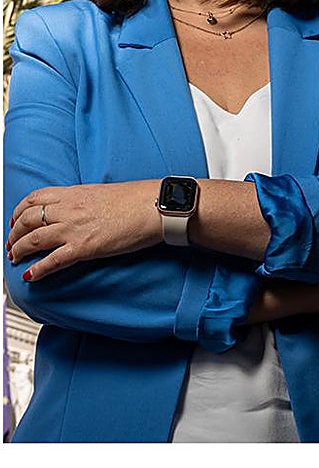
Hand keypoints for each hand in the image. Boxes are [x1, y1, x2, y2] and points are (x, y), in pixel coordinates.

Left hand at [7, 180, 160, 281]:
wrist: (155, 206)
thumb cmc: (138, 199)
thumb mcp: (104, 192)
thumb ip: (85, 200)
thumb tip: (80, 210)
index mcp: (74, 193)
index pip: (34, 198)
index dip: (19, 210)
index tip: (16, 219)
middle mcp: (69, 209)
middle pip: (27, 220)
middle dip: (14, 232)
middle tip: (12, 242)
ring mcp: (74, 228)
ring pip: (33, 240)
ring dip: (19, 250)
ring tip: (15, 257)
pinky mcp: (83, 247)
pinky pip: (52, 261)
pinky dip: (37, 269)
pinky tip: (31, 275)